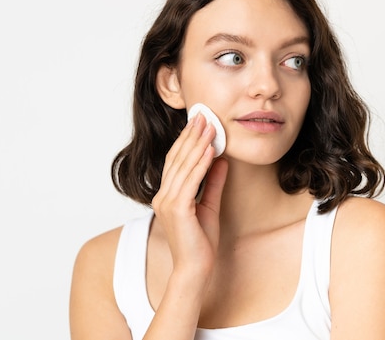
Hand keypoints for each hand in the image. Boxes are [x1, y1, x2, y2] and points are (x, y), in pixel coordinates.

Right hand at [151, 114, 227, 280]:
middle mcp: (163, 196)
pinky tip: (209, 150)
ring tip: (209, 126)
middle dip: (191, 135)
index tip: (199, 123)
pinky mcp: (177, 209)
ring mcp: (167, 202)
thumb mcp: (210, 206)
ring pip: (183, 166)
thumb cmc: (201, 243)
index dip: (187, 140)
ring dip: (197, 144)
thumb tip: (221, 160)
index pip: (176, 161)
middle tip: (203, 116)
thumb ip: (212, 183)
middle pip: (177, 158)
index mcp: (167, 195)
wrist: (196, 269)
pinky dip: (200, 163)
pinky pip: (190, 180)